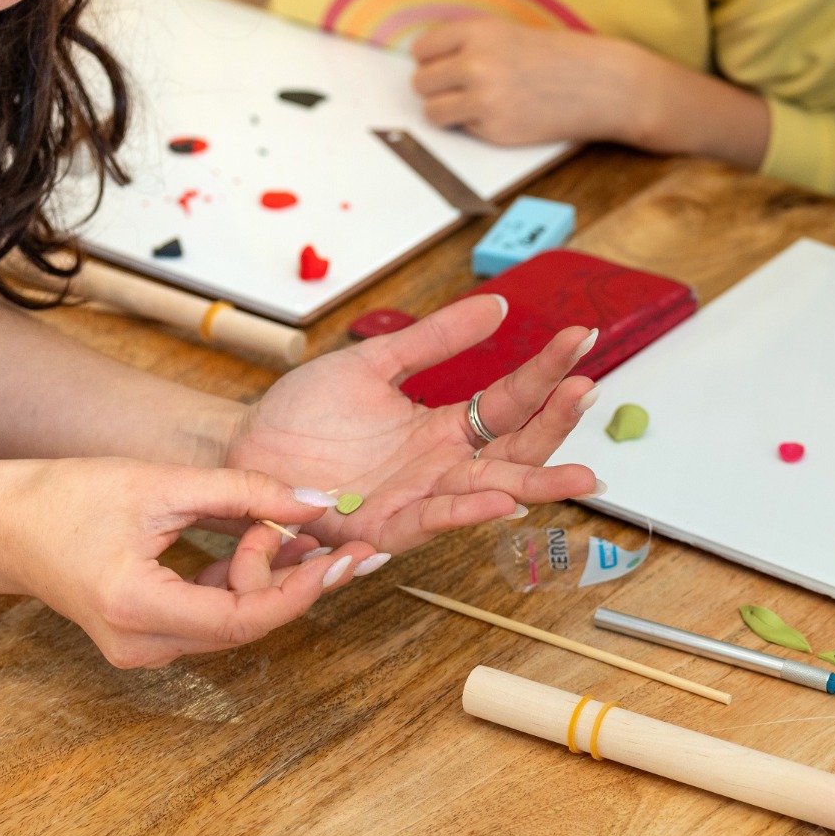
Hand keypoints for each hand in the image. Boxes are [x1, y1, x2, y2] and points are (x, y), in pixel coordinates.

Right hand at [1, 459, 377, 667]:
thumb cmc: (69, 497)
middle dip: (289, 581)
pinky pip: (210, 622)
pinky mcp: (145, 643)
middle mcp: (141, 645)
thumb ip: (240, 492)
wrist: (6, 527)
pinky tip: (256, 547)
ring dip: (266, 583)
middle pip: (243, 627)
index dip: (298, 591)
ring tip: (285, 532)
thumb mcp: (159, 483)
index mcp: (137, 607)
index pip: (242, 619)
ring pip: (231, 627)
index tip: (337, 557)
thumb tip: (313, 505)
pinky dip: (238, 587)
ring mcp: (141, 652)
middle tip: (324, 538)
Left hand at [225, 293, 600, 552]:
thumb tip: (497, 306)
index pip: (509, 401)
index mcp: (442, 430)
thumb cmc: (302, 416)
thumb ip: (434, 339)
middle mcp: (438, 470)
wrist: (244, 450)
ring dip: (534, 484)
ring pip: (487, 493)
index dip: (545, 372)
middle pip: (513, 451)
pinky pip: (431, 522)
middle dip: (555, 427)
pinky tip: (502, 499)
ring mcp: (414, 501)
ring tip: (579, 474)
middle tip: (589, 393)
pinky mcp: (379, 529)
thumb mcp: (374, 364)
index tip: (581, 338)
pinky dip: (468, 511)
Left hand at [409, 18, 770, 164]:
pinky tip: (504, 116)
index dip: (432, 61)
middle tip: (460, 91)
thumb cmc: (560, 58)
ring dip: (446, 112)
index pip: (423, 49)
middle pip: (421, 82)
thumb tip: (428, 63)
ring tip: (472, 107)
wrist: (603, 84)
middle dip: (437, 89)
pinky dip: (476, 128)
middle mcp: (476, 62)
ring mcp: (484, 98)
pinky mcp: (495, 129)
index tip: (444, 67)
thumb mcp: (511, 34)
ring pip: (432, 112)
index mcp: (479, 31)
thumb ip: (472, 44)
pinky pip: (463, 132)